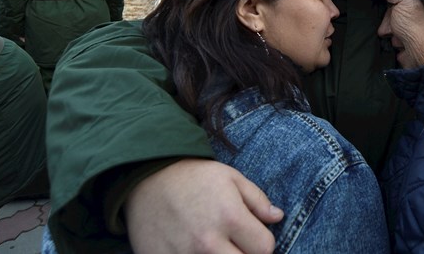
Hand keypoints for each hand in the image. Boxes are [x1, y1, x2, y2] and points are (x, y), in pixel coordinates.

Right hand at [126, 159, 283, 253]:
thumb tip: (277, 217)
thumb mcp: (231, 178)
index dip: (262, 243)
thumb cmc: (193, 177)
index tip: (253, 236)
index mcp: (229, 216)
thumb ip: (258, 200)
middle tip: (236, 244)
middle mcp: (208, 241)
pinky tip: (195, 250)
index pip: (265, 248)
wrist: (146, 179)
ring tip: (217, 247)